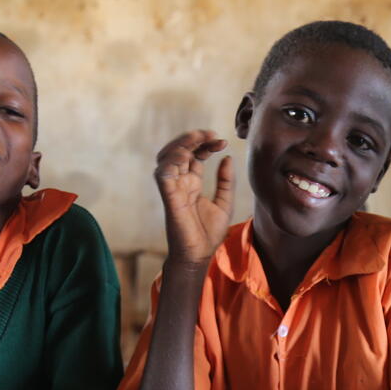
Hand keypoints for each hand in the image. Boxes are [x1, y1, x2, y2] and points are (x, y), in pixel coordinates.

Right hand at [154, 130, 233, 264]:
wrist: (199, 255)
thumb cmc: (209, 233)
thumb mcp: (225, 203)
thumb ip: (226, 181)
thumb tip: (227, 158)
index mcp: (193, 182)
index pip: (195, 154)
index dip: (205, 144)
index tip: (222, 141)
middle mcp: (180, 182)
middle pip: (180, 150)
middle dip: (193, 138)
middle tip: (211, 134)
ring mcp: (173, 188)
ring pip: (167, 157)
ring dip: (181, 144)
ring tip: (198, 138)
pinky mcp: (169, 197)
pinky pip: (163, 174)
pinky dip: (171, 161)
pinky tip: (186, 156)